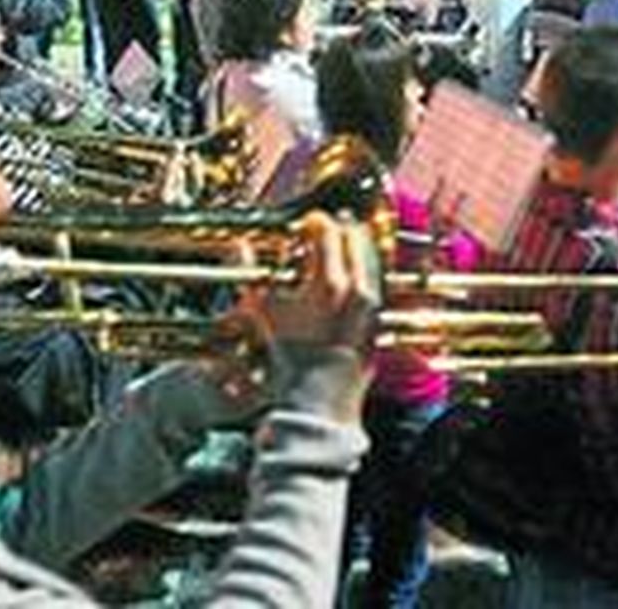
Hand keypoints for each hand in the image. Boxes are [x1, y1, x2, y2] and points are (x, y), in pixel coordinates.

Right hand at [235, 212, 379, 422]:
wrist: (319, 397)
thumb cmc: (291, 357)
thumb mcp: (265, 312)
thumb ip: (252, 274)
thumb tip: (240, 247)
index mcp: (328, 282)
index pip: (328, 234)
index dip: (317, 223)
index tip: (309, 221)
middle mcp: (356, 289)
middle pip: (355, 240)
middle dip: (340, 229)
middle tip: (327, 227)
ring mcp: (370, 305)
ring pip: (369, 258)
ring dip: (354, 247)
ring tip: (341, 244)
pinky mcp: (377, 317)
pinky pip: (374, 280)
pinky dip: (363, 269)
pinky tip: (351, 273)